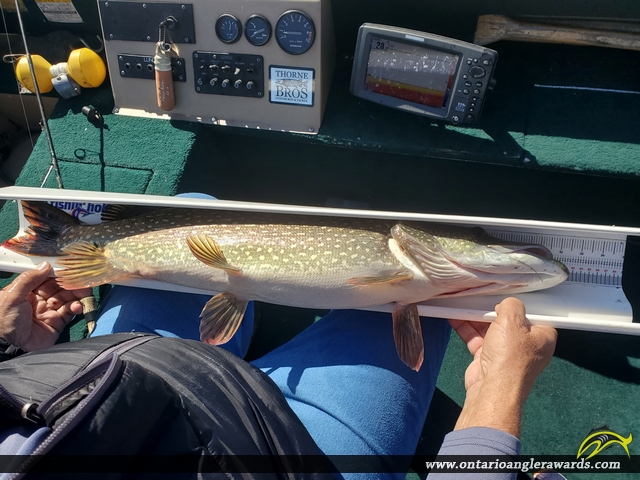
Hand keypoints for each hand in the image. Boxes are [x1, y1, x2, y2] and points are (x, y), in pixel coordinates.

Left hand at [0, 262, 92, 351]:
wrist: (8, 348)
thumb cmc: (4, 320)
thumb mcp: (11, 296)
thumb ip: (28, 279)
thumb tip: (46, 265)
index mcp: (27, 291)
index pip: (45, 278)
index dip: (58, 272)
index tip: (70, 267)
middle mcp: (39, 300)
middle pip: (59, 287)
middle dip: (71, 283)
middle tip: (82, 280)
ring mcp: (49, 311)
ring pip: (67, 298)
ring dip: (77, 294)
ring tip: (85, 292)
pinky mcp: (57, 323)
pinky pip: (69, 312)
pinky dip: (76, 308)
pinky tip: (77, 307)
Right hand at [448, 297, 556, 436]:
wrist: (490, 388)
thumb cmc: (509, 356)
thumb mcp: (512, 320)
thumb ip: (511, 305)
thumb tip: (506, 304)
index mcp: (542, 337)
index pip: (535, 314)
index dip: (521, 304)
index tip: (508, 293)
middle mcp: (526, 346)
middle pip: (509, 321)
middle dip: (493, 309)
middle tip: (482, 296)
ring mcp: (505, 353)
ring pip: (490, 329)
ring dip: (476, 317)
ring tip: (464, 302)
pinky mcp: (487, 359)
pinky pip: (477, 338)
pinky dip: (466, 327)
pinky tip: (454, 315)